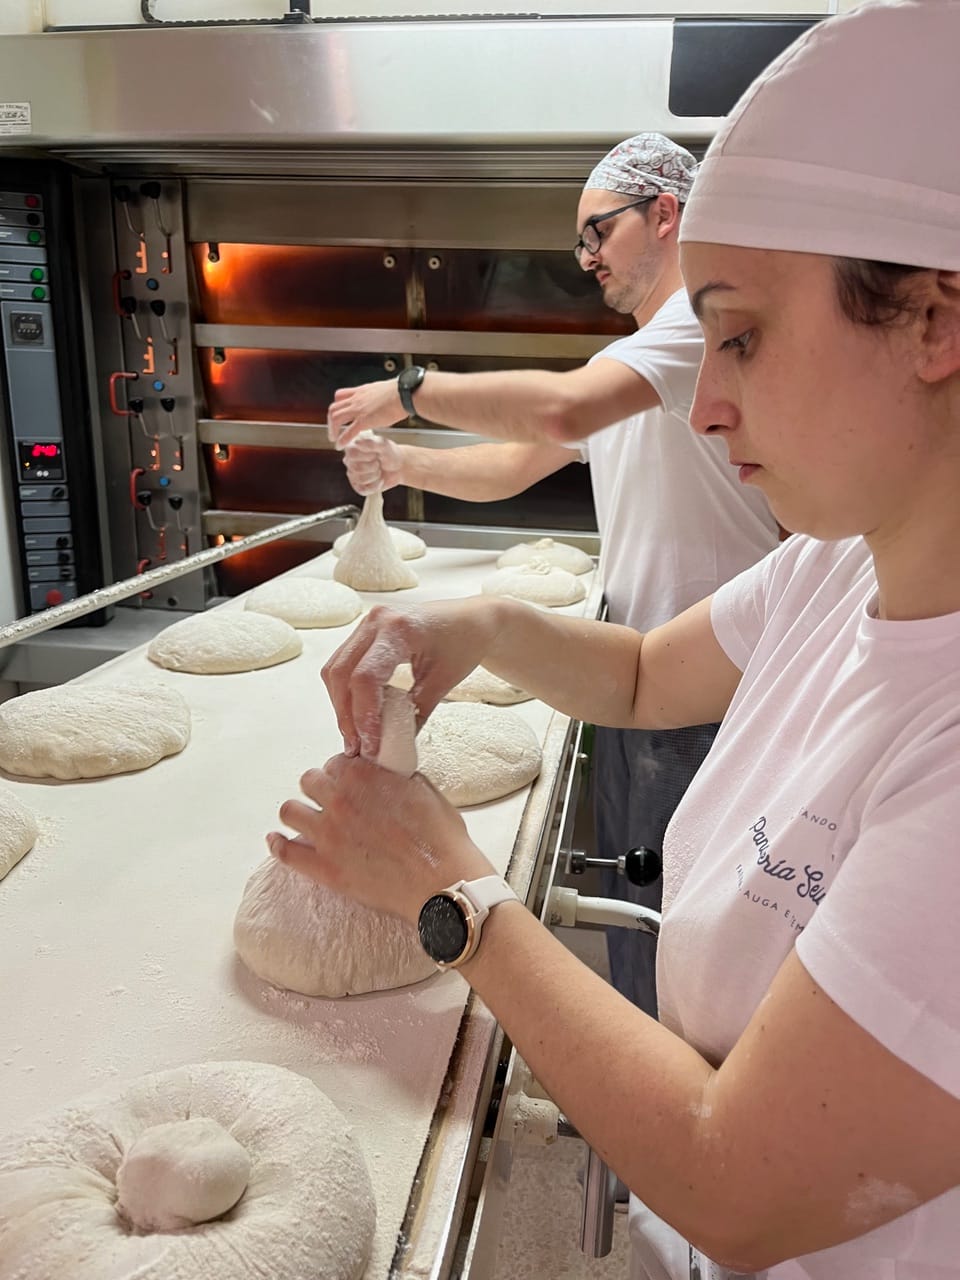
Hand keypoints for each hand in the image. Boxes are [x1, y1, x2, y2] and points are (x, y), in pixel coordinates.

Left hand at [267, 753, 494, 922]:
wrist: (442, 884)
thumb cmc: (441, 839)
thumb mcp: (424, 790)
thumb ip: (394, 776)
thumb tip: (383, 774)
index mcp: (363, 776)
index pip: (335, 762)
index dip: (343, 772)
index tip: (348, 782)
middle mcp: (339, 800)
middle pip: (310, 781)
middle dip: (321, 788)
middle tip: (333, 801)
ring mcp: (327, 835)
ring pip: (289, 811)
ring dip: (299, 811)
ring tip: (309, 820)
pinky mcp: (323, 868)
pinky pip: (285, 851)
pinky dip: (278, 843)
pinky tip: (277, 839)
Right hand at [322, 598, 501, 757]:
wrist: (470, 620)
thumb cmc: (462, 645)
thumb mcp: (443, 682)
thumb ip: (417, 714)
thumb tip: (393, 748)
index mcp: (398, 629)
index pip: (365, 677)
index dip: (363, 716)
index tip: (371, 745)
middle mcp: (376, 621)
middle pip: (341, 673)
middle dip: (345, 715)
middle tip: (356, 747)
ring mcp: (367, 623)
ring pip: (335, 669)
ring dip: (341, 705)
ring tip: (356, 736)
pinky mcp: (364, 632)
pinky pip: (342, 663)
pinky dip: (345, 691)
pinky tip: (358, 713)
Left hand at [328, 379, 404, 446]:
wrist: (404, 393)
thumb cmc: (400, 392)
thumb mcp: (381, 391)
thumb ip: (375, 398)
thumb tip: (378, 401)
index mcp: (361, 392)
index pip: (340, 395)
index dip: (337, 405)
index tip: (338, 413)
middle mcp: (356, 399)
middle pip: (334, 408)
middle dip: (331, 420)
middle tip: (333, 430)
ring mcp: (359, 409)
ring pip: (336, 418)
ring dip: (333, 430)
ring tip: (334, 439)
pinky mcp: (364, 420)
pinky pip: (348, 431)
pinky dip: (342, 439)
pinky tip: (340, 445)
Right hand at [343, 434, 404, 495]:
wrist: (398, 466)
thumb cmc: (389, 453)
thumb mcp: (384, 444)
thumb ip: (371, 443)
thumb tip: (357, 442)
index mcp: (352, 447)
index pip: (352, 454)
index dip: (367, 455)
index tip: (376, 453)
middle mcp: (349, 461)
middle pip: (356, 468)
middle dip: (373, 466)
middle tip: (378, 462)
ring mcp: (352, 474)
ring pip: (361, 479)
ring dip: (375, 475)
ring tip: (379, 470)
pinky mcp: (358, 487)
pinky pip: (363, 490)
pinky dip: (375, 486)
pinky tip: (379, 479)